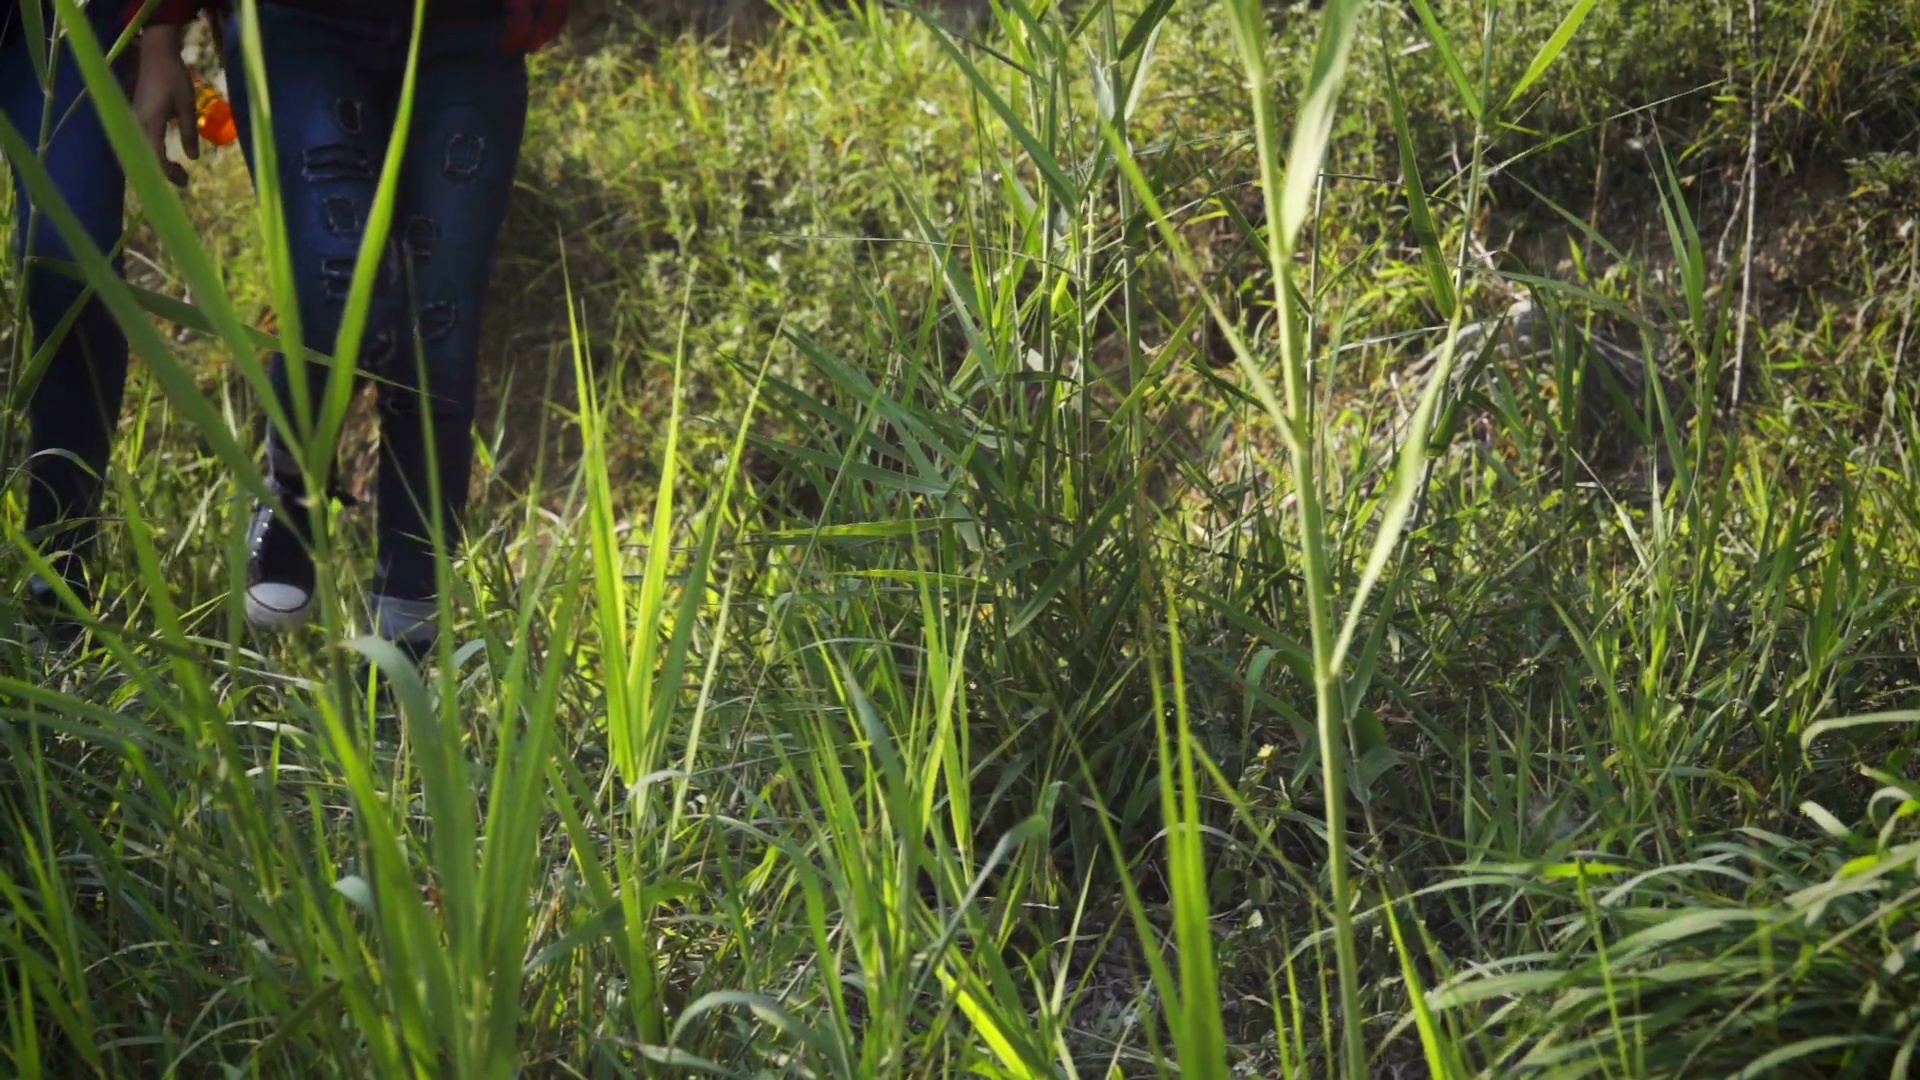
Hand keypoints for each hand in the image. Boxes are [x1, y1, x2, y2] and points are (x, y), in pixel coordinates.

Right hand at [132, 25, 197, 186]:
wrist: (155, 55)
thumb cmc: (174, 78)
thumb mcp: (187, 106)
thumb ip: (189, 132)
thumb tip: (193, 158)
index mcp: (149, 124)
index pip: (156, 158)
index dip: (169, 174)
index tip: (186, 181)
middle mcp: (136, 125)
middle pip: (145, 160)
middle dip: (162, 174)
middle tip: (184, 181)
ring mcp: (132, 121)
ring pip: (140, 153)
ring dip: (156, 166)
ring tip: (177, 172)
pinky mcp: (134, 117)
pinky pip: (139, 143)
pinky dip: (151, 155)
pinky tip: (165, 159)